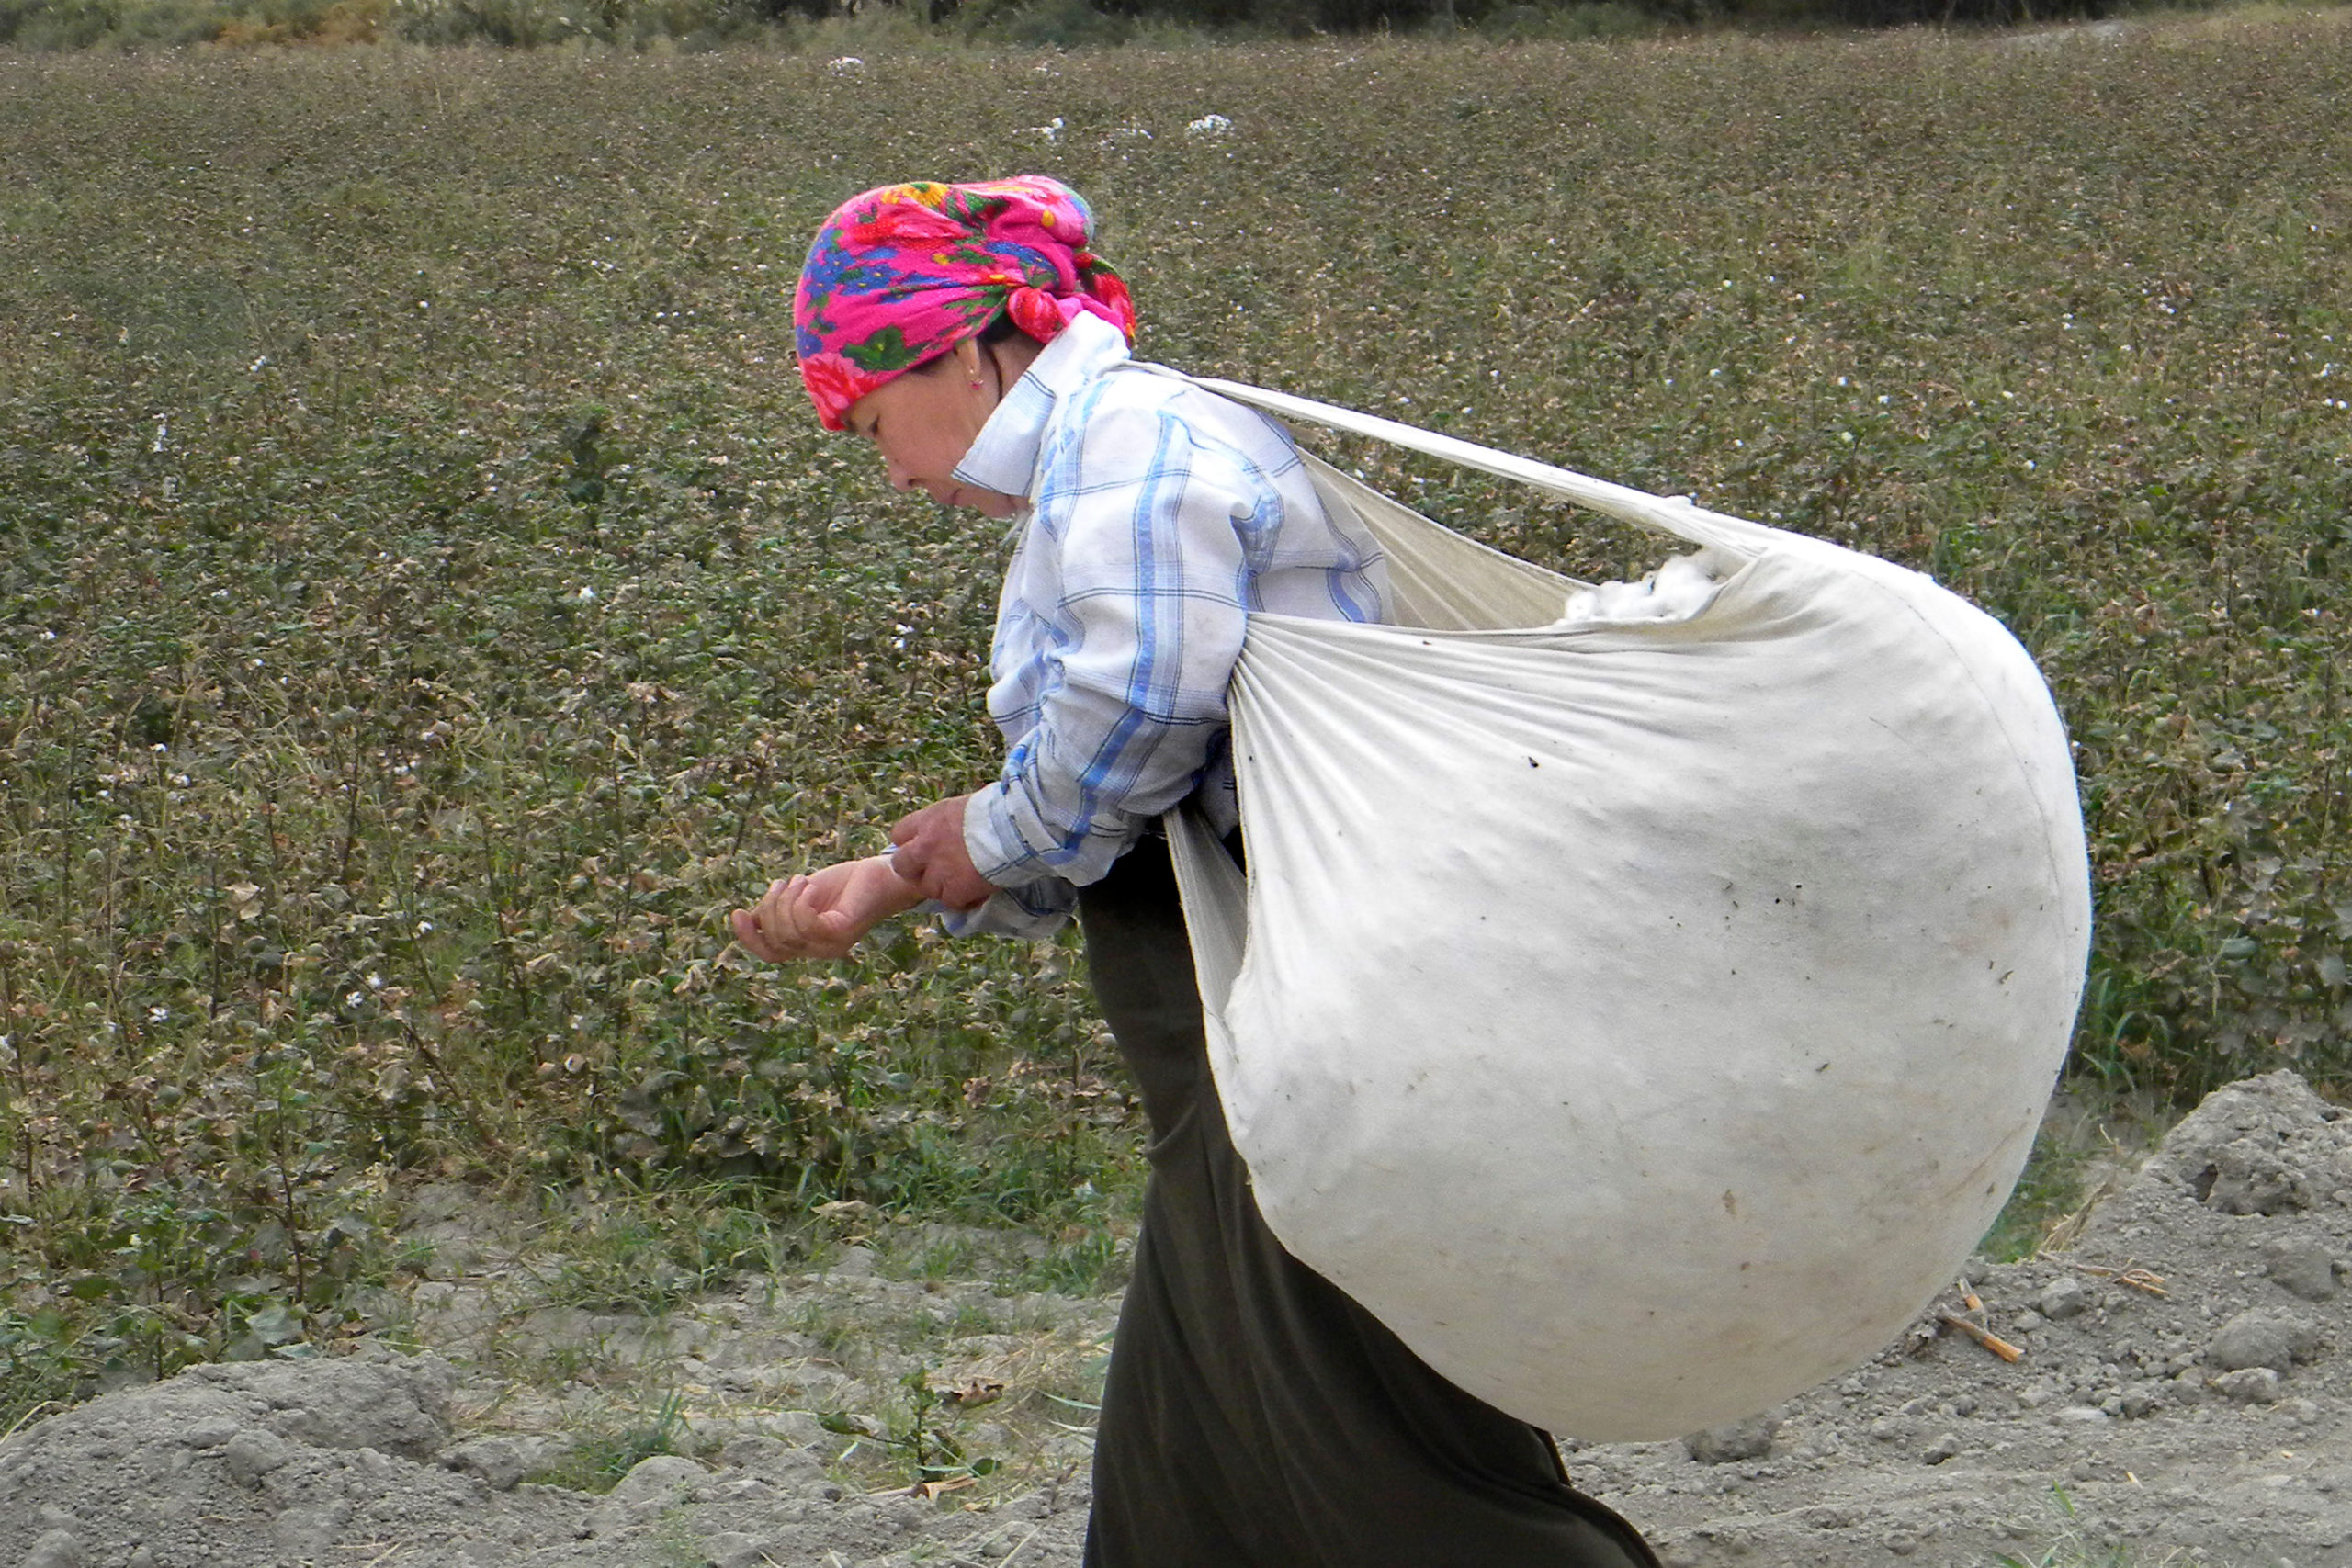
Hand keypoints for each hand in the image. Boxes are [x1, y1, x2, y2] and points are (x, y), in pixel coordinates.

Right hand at [730, 856, 924, 962]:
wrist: (883, 874)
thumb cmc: (845, 885)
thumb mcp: (801, 895)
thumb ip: (779, 908)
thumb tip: (751, 917)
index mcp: (807, 943)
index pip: (770, 954)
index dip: (748, 938)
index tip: (736, 913)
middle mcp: (819, 950)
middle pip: (775, 940)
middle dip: (770, 906)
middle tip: (784, 881)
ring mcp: (832, 944)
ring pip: (788, 933)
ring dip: (785, 900)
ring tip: (800, 880)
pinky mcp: (843, 932)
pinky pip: (806, 925)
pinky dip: (800, 902)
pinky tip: (809, 886)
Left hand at [888, 795, 996, 912]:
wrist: (1014, 830)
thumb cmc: (997, 810)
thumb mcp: (963, 806)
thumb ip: (948, 822)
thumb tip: (952, 828)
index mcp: (928, 821)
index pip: (900, 835)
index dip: (911, 843)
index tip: (924, 847)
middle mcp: (925, 847)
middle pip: (902, 865)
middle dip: (915, 870)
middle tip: (934, 871)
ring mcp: (938, 871)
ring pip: (927, 888)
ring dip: (943, 887)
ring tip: (964, 882)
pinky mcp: (955, 891)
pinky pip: (952, 902)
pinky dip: (965, 900)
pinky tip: (978, 892)